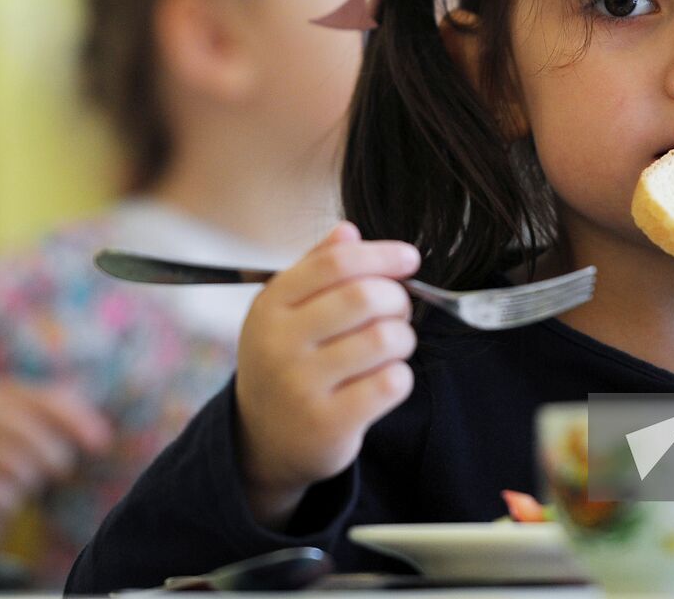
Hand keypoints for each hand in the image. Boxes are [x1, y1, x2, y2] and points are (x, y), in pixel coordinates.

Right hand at [0, 380, 110, 523]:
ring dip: (28, 479)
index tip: (103, 444)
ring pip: (8, 461)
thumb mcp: (10, 430)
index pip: (46, 399)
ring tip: (28, 486)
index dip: (78, 420)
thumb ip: (50, 423)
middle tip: (63, 470)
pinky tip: (8, 503)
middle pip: (29, 430)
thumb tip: (101, 435)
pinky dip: (4, 498)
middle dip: (54, 453)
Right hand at [235, 221, 420, 525]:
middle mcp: (280, 344)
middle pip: (365, 297)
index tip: (410, 258)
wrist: (264, 441)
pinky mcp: (328, 424)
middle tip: (398, 311)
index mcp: (270, 306)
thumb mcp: (286, 312)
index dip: (381, 255)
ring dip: (402, 339)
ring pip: (385, 339)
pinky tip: (383, 380)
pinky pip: (391, 383)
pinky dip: (400, 377)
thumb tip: (349, 232)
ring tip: (390, 347)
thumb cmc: (287, 363)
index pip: (335, 263)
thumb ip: (316, 268)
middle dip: (398, 299)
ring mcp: (301, 386)